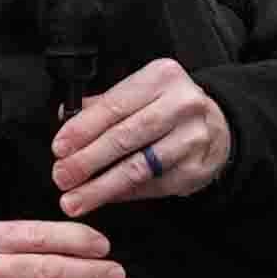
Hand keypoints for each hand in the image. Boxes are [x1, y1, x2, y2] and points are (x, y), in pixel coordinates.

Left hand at [48, 58, 233, 215]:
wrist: (217, 127)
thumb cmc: (167, 109)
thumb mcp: (139, 93)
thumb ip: (103, 105)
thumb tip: (66, 117)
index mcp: (161, 78)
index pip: (113, 106)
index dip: (82, 130)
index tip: (59, 148)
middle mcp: (181, 105)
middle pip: (125, 137)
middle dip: (87, 161)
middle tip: (61, 177)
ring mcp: (192, 138)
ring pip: (138, 167)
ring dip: (100, 187)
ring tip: (75, 199)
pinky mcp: (196, 168)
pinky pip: (151, 185)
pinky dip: (122, 194)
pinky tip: (102, 198)